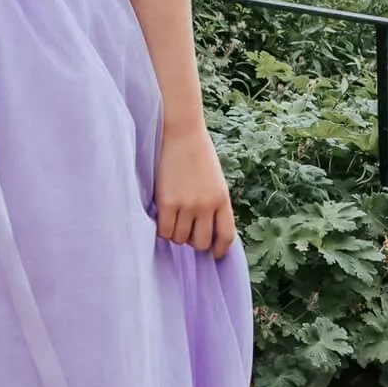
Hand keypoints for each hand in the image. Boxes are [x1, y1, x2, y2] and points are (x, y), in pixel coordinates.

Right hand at [155, 123, 236, 258]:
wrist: (181, 132)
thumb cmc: (197, 153)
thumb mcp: (215, 180)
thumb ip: (213, 203)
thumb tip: (206, 231)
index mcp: (222, 199)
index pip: (226, 236)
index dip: (220, 250)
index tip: (214, 254)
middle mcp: (207, 205)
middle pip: (200, 243)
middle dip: (193, 242)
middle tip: (186, 232)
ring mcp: (187, 204)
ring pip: (179, 238)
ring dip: (175, 234)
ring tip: (172, 219)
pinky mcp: (167, 202)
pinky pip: (164, 231)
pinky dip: (162, 230)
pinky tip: (161, 219)